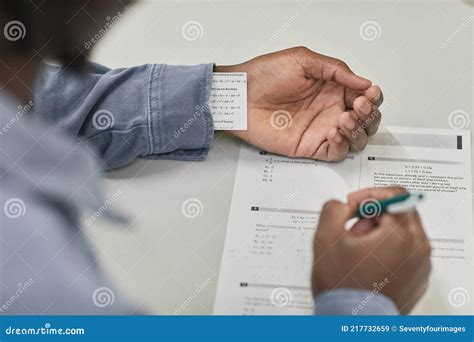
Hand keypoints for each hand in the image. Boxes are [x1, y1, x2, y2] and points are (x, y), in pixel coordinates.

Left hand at [215, 47, 382, 160]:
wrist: (241, 97)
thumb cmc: (264, 76)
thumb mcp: (303, 60)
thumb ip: (336, 69)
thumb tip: (364, 82)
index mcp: (331, 88)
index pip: (364, 96)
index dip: (373, 96)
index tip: (370, 93)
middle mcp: (329, 109)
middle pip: (366, 119)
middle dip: (370, 114)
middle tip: (359, 106)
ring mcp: (321, 129)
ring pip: (355, 138)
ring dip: (359, 130)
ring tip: (345, 118)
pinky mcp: (310, 146)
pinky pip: (336, 152)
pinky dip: (342, 145)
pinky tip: (335, 131)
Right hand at [312, 187, 430, 313]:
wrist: (351, 324)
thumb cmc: (343, 288)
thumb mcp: (326, 238)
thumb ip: (333, 208)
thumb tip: (343, 205)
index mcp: (402, 236)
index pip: (395, 195)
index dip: (369, 194)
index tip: (354, 204)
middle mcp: (418, 250)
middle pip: (399, 214)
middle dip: (372, 216)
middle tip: (352, 231)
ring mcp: (420, 267)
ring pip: (402, 234)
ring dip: (378, 234)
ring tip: (356, 252)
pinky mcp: (417, 280)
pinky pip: (405, 253)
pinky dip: (387, 252)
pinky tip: (366, 265)